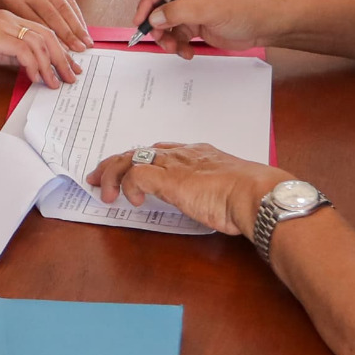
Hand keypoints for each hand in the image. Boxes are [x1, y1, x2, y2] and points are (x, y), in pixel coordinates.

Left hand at [0, 0, 90, 54]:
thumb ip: (4, 25)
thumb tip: (20, 51)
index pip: (32, 22)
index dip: (47, 39)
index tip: (58, 54)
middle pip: (51, 16)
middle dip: (67, 36)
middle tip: (78, 53)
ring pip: (63, 7)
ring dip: (76, 27)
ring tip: (86, 44)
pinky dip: (78, 15)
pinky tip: (83, 28)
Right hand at [0, 5, 81, 87]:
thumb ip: (6, 55)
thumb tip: (24, 67)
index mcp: (9, 20)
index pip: (42, 33)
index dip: (59, 50)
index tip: (68, 67)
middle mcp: (10, 19)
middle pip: (47, 36)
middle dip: (63, 58)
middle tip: (72, 77)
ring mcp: (3, 25)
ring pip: (39, 43)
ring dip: (51, 65)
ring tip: (55, 82)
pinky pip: (23, 50)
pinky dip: (33, 64)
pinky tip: (34, 77)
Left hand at [85, 141, 287, 236]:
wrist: (256, 194)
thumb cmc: (251, 197)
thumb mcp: (226, 190)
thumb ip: (213, 191)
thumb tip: (213, 203)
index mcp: (197, 154)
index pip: (159, 150)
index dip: (140, 160)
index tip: (130, 172)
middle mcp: (182, 155)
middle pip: (138, 150)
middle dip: (114, 163)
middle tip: (98, 177)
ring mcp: (174, 165)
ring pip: (130, 158)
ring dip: (112, 174)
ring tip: (103, 191)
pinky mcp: (168, 179)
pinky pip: (136, 175)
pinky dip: (127, 186)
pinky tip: (133, 200)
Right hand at [129, 0, 279, 58]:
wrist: (264, 26)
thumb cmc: (245, 8)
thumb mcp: (210, 9)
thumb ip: (179, 12)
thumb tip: (155, 17)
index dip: (147, 4)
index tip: (140, 21)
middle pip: (160, 7)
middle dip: (158, 25)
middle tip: (160, 38)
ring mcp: (191, 8)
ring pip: (166, 24)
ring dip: (168, 38)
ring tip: (177, 48)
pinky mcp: (195, 23)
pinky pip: (177, 35)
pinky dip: (179, 45)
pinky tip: (188, 51)